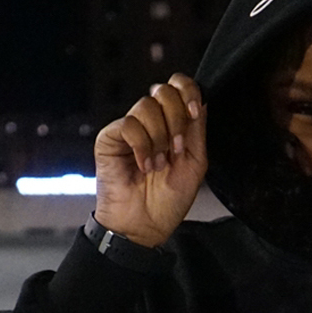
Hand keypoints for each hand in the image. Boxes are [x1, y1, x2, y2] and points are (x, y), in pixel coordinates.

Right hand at [93, 74, 207, 247]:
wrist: (144, 224)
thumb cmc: (168, 200)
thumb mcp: (195, 163)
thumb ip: (197, 131)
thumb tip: (201, 98)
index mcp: (172, 124)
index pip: (179, 87)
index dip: (188, 92)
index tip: (195, 113)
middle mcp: (151, 122)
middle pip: (164, 91)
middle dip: (176, 119)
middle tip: (174, 149)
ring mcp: (129, 129)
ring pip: (147, 106)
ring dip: (159, 138)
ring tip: (157, 165)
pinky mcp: (110, 137)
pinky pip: (129, 124)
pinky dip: (141, 146)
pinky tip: (142, 165)